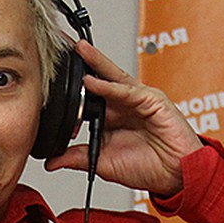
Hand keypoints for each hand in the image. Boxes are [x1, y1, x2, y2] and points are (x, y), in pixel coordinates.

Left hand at [45, 40, 201, 195]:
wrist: (175, 176)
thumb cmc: (147, 167)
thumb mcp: (102, 162)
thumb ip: (76, 157)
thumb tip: (50, 161)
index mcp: (110, 117)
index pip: (86, 96)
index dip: (69, 89)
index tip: (47, 80)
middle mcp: (123, 104)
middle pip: (98, 77)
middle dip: (80, 62)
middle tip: (60, 46)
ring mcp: (138, 99)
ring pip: (112, 76)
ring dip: (94, 62)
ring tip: (77, 50)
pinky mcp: (153, 100)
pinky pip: (127, 91)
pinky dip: (108, 86)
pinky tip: (92, 82)